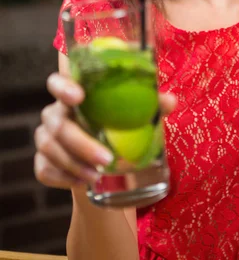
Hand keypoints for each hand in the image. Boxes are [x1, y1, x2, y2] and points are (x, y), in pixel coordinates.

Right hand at [34, 72, 176, 189]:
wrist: (104, 168)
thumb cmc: (117, 129)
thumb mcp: (134, 116)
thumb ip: (151, 105)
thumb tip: (170, 101)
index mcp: (75, 95)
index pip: (57, 82)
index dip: (63, 87)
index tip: (79, 96)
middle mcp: (56, 113)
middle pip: (57, 123)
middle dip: (80, 142)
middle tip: (106, 159)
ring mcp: (45, 138)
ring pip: (49, 149)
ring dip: (74, 164)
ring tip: (98, 176)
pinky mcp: (42, 162)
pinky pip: (44, 170)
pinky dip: (63, 178)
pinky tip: (83, 182)